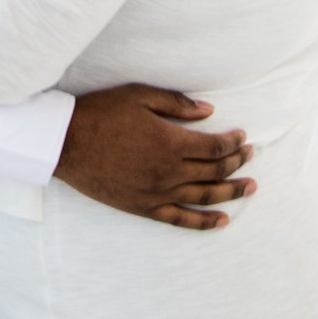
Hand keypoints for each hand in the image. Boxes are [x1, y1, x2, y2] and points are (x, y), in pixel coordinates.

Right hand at [54, 85, 255, 231]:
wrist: (65, 143)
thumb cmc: (101, 114)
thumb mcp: (139, 96)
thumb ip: (177, 104)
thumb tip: (209, 111)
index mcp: (170, 143)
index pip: (215, 147)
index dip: (233, 142)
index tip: (243, 137)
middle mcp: (169, 172)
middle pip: (214, 171)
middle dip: (237, 163)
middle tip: (251, 157)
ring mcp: (157, 194)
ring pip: (204, 197)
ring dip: (230, 193)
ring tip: (249, 189)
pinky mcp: (144, 208)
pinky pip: (180, 220)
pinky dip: (204, 222)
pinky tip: (222, 220)